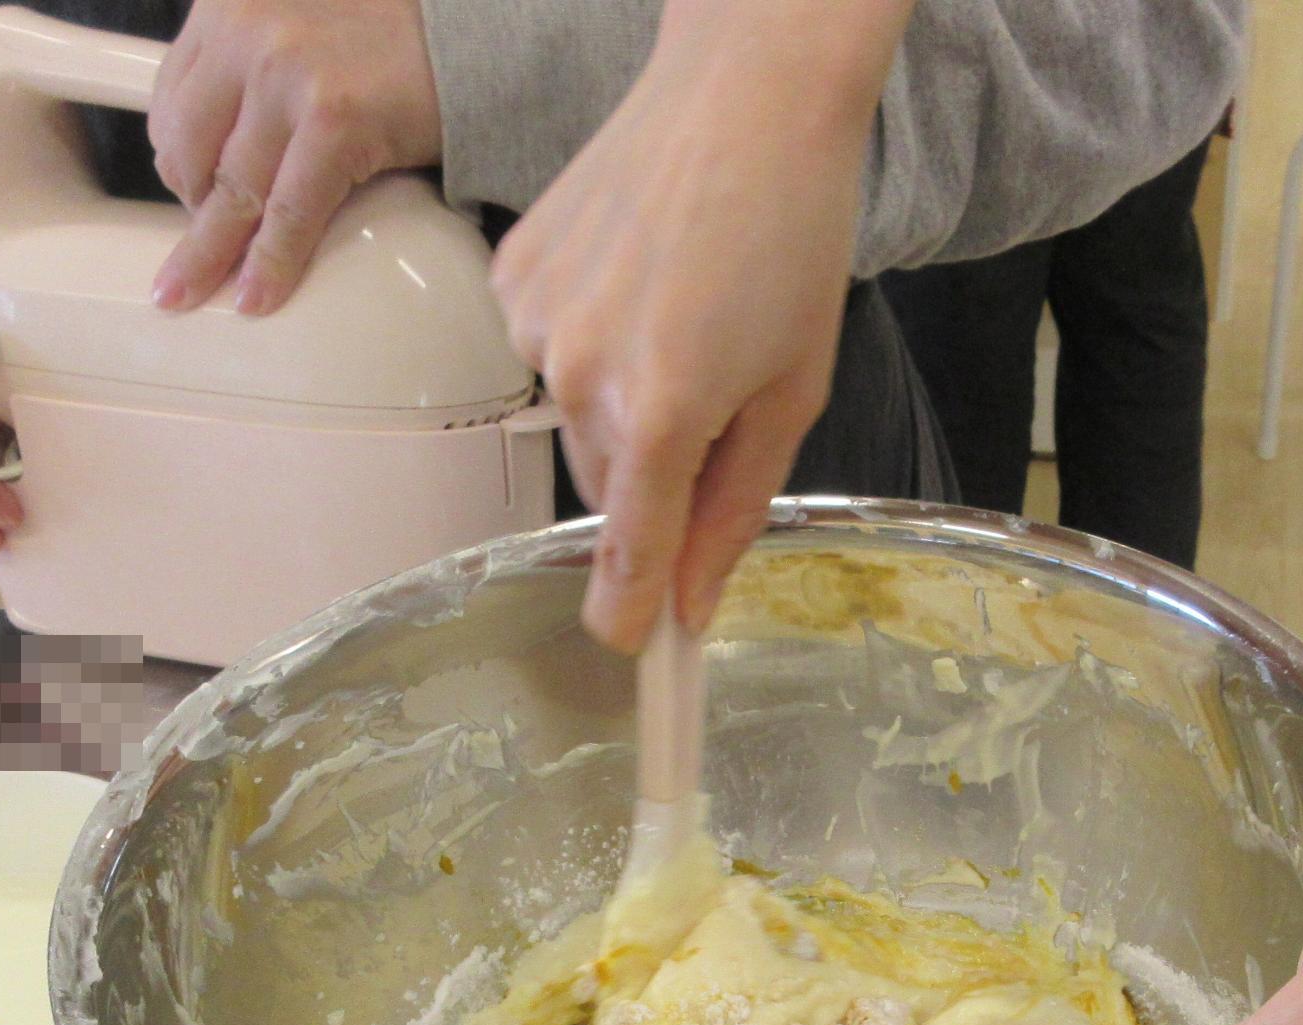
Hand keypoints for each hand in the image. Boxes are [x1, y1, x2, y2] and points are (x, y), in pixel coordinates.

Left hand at [148, 0, 441, 314]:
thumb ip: (256, 63)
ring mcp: (285, 74)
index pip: (172, 100)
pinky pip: (289, 213)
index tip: (189, 199)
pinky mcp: (333, 120)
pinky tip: (257, 298)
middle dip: (192, 211)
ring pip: (231, 191)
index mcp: (230, 5)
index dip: (176, 162)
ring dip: (212, 252)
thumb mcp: (301, 26)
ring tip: (195, 291)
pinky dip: (271, 264)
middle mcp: (246, 32)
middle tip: (199, 256)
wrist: (475, 38)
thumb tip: (226, 151)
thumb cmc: (398, 39)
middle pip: (189, 150)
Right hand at [490, 0, 911, 652]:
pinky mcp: (508, 276)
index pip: (630, 550)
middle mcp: (580, 374)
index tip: (631, 651)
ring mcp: (532, 322)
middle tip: (720, 394)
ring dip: (627, 400)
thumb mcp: (794, 389)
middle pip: (611, 485)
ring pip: (579, 419)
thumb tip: (691, 597)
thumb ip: (736, 506)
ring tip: (686, 312)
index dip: (632, 612)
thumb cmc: (792, 233)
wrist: (743, 96)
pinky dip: (592, 341)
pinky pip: (550, 351)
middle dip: (659, 472)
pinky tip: (642, 278)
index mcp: (662, 410)